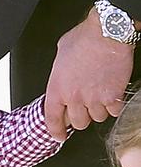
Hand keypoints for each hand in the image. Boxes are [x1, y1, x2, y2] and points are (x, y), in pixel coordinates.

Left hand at [43, 8, 133, 140]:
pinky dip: (114, 105)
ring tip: (101, 92)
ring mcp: (94, 99)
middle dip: (82, 116)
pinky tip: (113, 92)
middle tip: (86, 105)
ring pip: (97, 118)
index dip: (55, 130)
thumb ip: (60, 71)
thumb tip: (62, 76)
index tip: (59, 135)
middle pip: (78, 123)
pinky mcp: (113, 97)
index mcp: (58, 88)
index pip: (53, 119)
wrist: (109, 31)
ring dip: (99, 109)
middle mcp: (75, 97)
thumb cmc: (86, 37)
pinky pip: (114, 111)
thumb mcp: (61, 53)